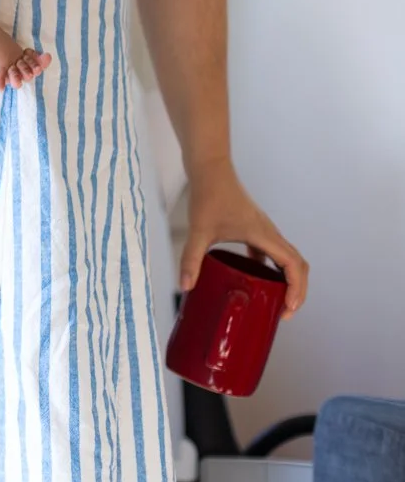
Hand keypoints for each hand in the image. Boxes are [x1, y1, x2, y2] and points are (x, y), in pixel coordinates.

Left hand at [180, 158, 308, 318]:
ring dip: (287, 280)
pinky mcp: (253, 228)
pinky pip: (270, 252)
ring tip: (274, 301)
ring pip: (287, 258)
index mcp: (264, 236)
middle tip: (284, 312)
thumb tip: (185, 286)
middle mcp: (270, 233)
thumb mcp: (199, 231)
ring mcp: (263, 230)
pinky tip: (253, 280)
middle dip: (297, 290)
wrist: (210, 169)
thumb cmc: (209, 196)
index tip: (289, 309)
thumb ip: (191, 259)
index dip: (297, 289)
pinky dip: (270, 268)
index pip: (293, 265)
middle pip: (297, 265)